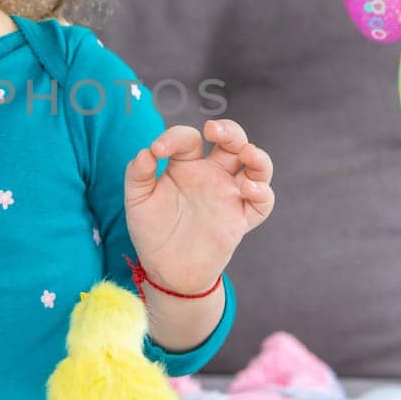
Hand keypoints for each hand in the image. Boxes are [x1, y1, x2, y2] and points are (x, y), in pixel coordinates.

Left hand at [124, 118, 274, 293]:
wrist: (165, 270)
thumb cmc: (152, 230)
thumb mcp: (137, 201)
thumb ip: (137, 174)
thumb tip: (146, 152)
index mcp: (186, 165)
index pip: (189, 139)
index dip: (174, 138)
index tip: (158, 151)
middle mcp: (212, 175)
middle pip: (232, 141)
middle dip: (229, 129)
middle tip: (212, 130)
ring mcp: (229, 196)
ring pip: (257, 167)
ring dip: (257, 155)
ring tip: (246, 152)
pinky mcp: (240, 219)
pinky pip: (262, 203)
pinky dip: (263, 193)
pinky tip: (249, 189)